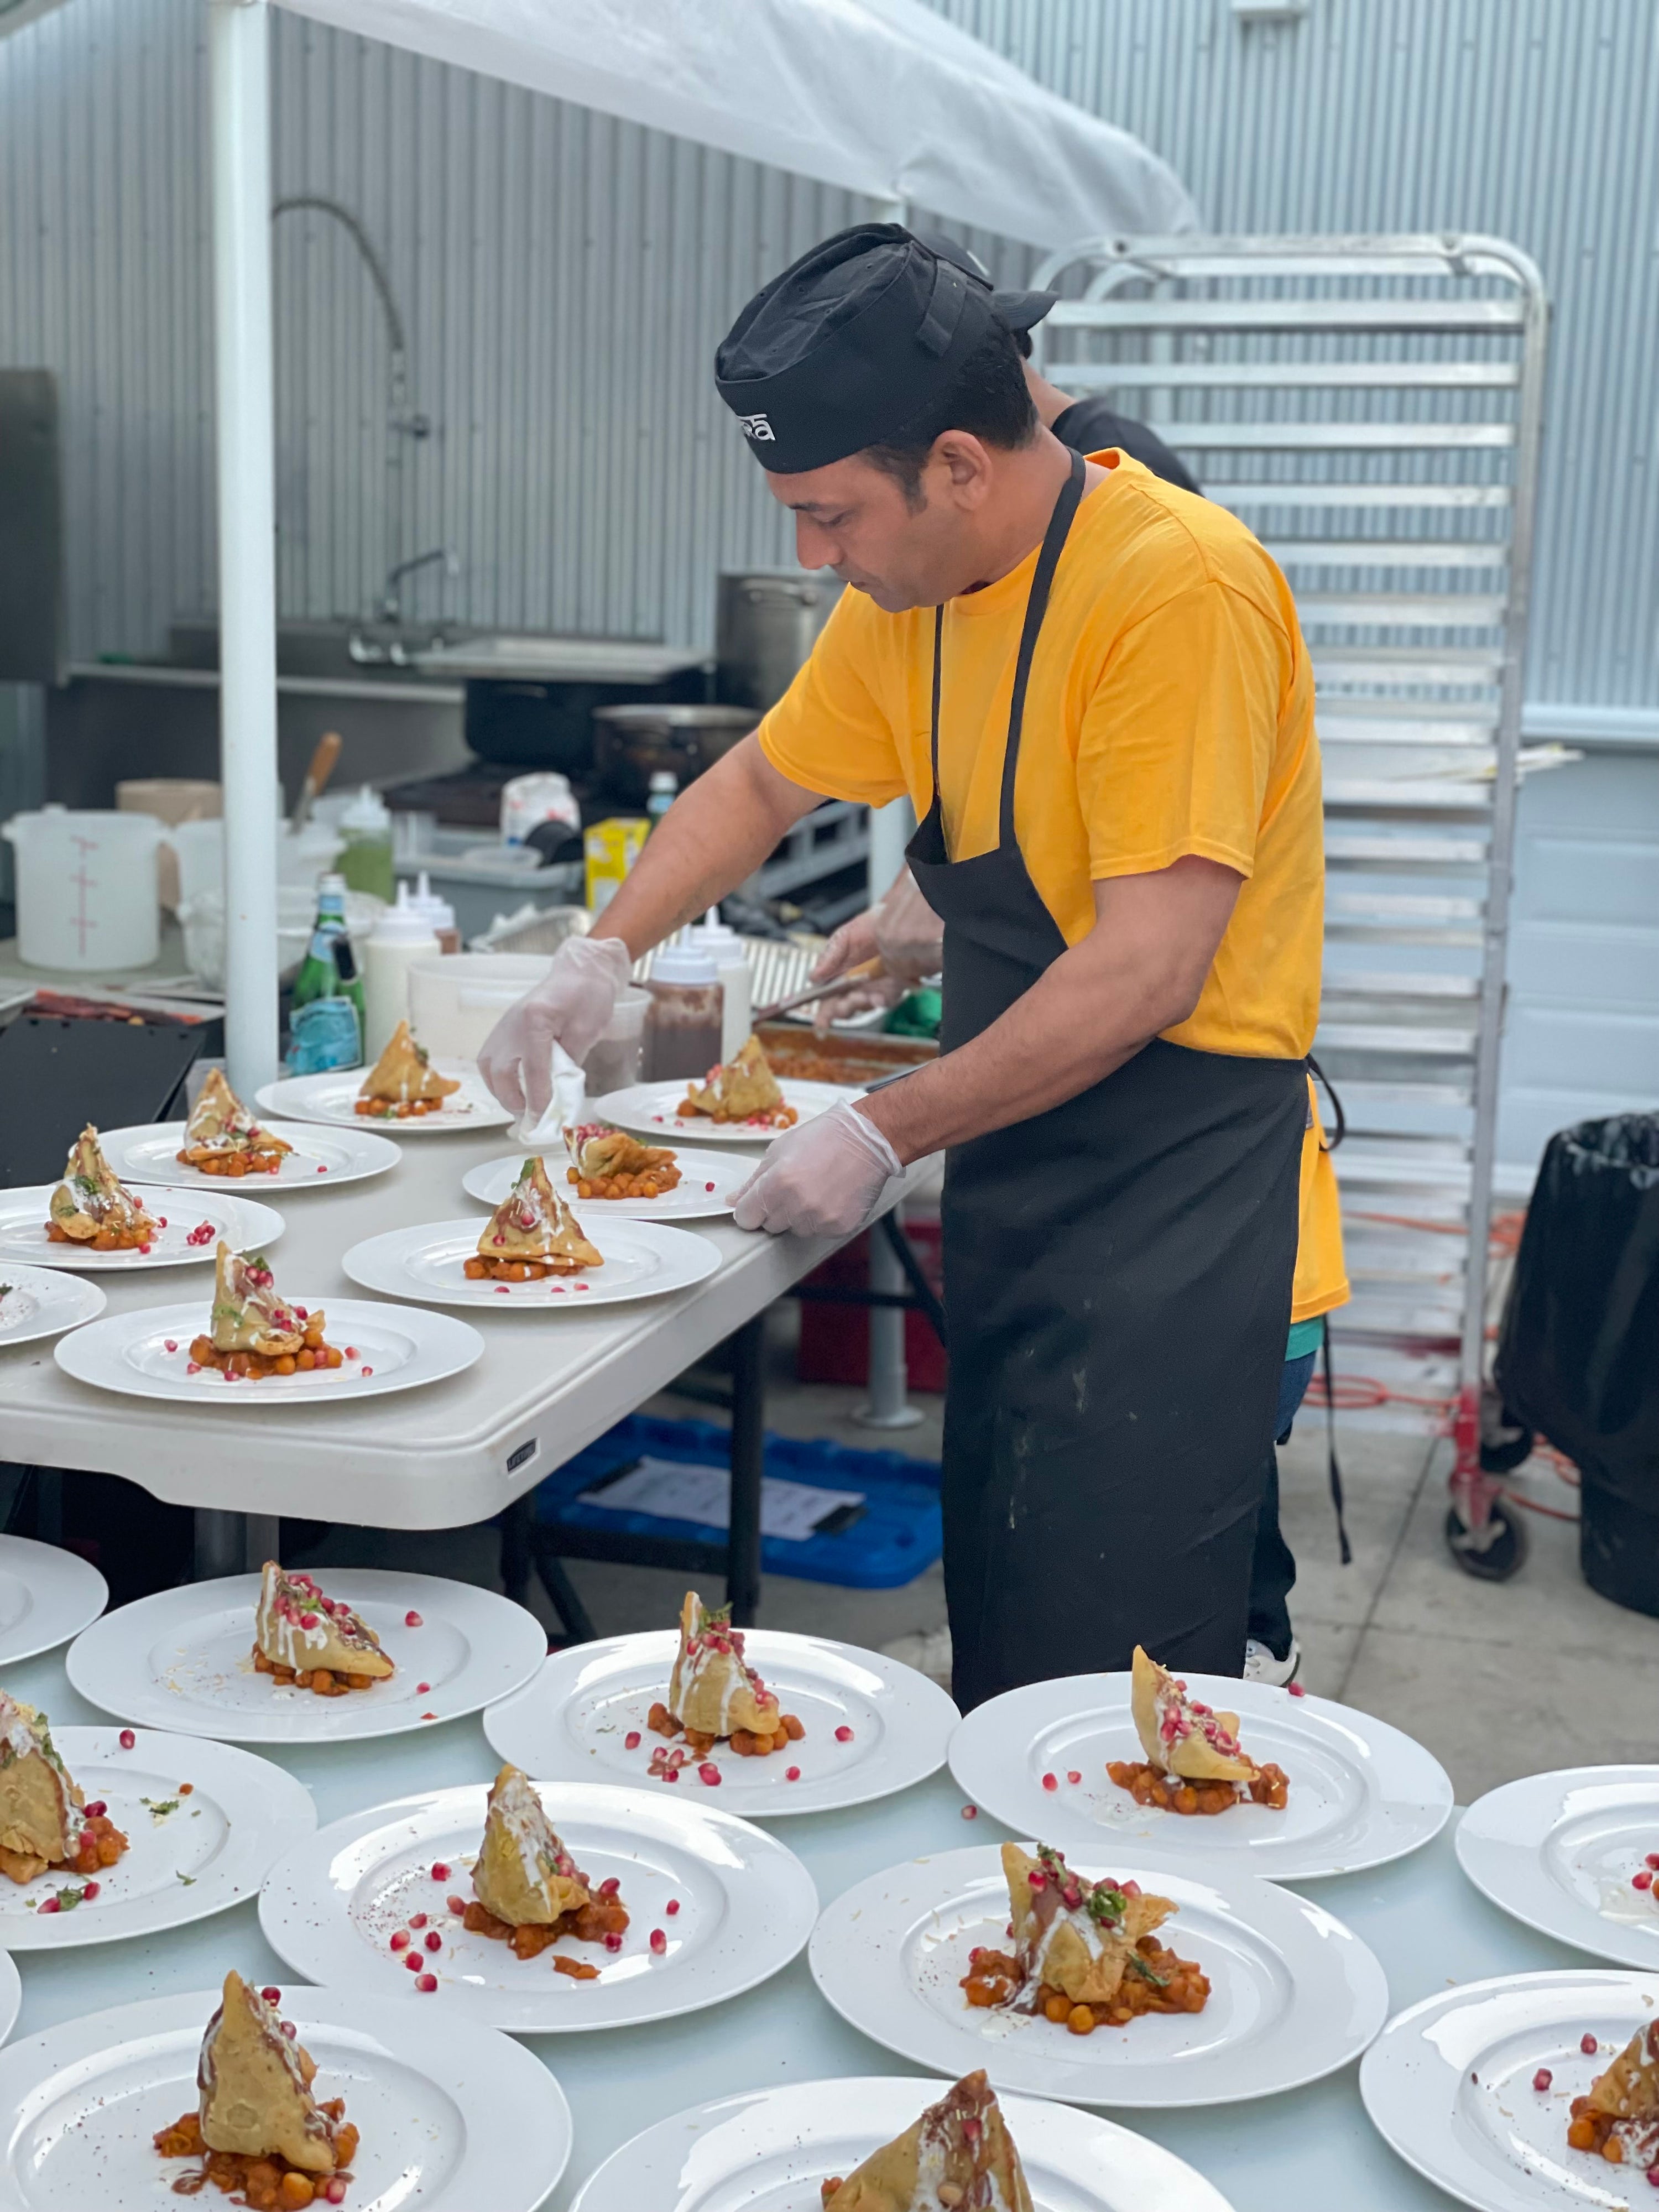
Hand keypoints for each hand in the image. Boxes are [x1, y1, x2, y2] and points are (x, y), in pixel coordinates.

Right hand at [477, 935, 632, 1118]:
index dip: (538, 1099)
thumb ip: (570, 1062)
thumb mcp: (587, 1031)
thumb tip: (556, 1093)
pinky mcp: (503, 1027)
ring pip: (488, 1066)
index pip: (533, 1070)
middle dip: (513, 1099)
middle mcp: (512, 1023)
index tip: (543, 1118)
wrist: (580, 971)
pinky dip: (497, 1077)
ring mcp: (504, 1024)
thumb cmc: (589, 996)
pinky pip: (490, 1057)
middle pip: (501, 1071)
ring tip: (519, 1105)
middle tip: (530, 1116)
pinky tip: (511, 1088)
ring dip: (500, 1090)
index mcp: (535, 1020)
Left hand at [731, 1101, 902, 1237]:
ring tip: (816, 1188)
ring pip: (795, 1230)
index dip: (750, 1209)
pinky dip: (821, 1219)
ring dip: (799, 1215)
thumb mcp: (780, 1150)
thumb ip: (754, 1181)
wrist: (868, 1140)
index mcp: (777, 1183)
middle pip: (769, 1225)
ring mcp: (820, 1219)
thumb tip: (734, 1201)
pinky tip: (831, 1196)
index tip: (757, 1203)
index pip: (746, 1218)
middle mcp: (797, 1205)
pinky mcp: (839, 1226)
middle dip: (775, 1209)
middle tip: (794, 1186)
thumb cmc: (825, 1138)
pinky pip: (818, 1232)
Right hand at [810, 869, 940, 1029]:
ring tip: (860, 996)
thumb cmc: (868, 926)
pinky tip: (876, 995)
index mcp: (839, 976)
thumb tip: (813, 976)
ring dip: (859, 1004)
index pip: (827, 1000)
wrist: (895, 917)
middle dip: (841, 1009)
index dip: (823, 1015)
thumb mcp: (843, 937)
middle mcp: (855, 985)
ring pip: (863, 1006)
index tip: (820, 1024)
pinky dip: (879, 1000)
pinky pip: (885, 1001)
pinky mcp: (893, 988)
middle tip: (841, 1005)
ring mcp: (874, 987)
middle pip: (844, 1007)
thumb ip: (829, 957)